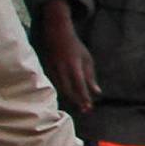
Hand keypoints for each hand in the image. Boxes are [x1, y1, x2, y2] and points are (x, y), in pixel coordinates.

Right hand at [39, 1, 99, 115]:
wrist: (57, 35)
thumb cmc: (76, 48)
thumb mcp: (87, 60)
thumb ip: (91, 77)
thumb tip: (97, 92)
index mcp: (74, 65)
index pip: (80, 84)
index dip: (84, 96)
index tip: (89, 106)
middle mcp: (62, 69)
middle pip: (69, 89)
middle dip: (77, 101)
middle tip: (85, 110)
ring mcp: (53, 69)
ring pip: (61, 88)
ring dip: (71, 98)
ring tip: (80, 105)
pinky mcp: (47, 70)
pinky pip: (55, 84)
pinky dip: (63, 92)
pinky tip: (69, 97)